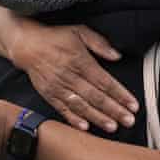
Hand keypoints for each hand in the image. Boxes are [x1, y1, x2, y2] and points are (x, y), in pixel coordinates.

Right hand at [11, 22, 138, 131]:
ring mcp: (59, 87)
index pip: (105, 81)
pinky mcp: (49, 95)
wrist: (26, 45)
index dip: (120, 94)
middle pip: (96, 97)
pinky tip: (85, 128)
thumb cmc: (55, 37)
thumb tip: (117, 55)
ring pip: (82, 106)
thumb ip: (99, 43)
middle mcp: (70, 76)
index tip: (133, 104)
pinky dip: (74, 120)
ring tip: (112, 127)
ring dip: (98, 118)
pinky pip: (63, 110)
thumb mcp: (79, 31)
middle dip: (114, 110)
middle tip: (129, 121)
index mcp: (80, 61)